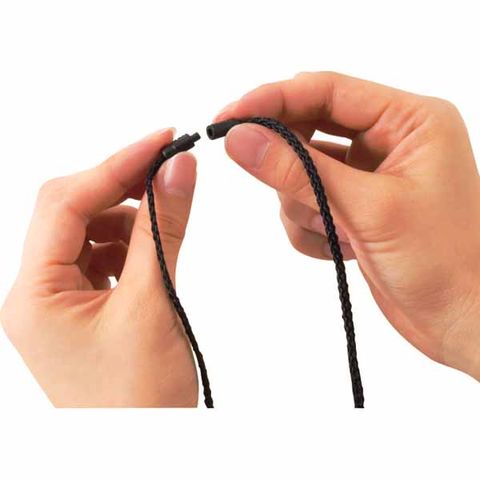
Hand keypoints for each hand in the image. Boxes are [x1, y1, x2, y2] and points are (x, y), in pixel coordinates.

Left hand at [0, 128, 198, 406]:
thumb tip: (177, 168)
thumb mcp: (155, 304)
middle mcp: (37, 293)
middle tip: (169, 169)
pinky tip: (155, 255)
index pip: (65, 203)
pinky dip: (133, 245)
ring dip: (131, 220)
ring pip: (91, 233)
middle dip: (122, 188)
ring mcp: (60, 301)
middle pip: (73, 213)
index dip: (116, 164)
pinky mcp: (85, 308)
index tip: (162, 139)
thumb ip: (164, 229)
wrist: (148, 453)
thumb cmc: (141, 401)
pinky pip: (104, 257)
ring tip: (167, 229)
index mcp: (34, 294)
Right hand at [216, 72, 479, 379]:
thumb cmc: (442, 263)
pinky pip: (307, 201)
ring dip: (303, 205)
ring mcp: (368, 175)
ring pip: (301, 170)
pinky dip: (310, 228)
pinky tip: (339, 249)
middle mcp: (388, 140)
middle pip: (309, 127)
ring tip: (334, 231)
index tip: (228, 117)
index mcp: (409, 121)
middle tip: (256, 171)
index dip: (272, 100)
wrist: (459, 319)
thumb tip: (241, 139)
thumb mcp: (365, 209)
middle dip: (287, 160)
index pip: (326, 91)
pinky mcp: (354, 205)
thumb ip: (298, 170)